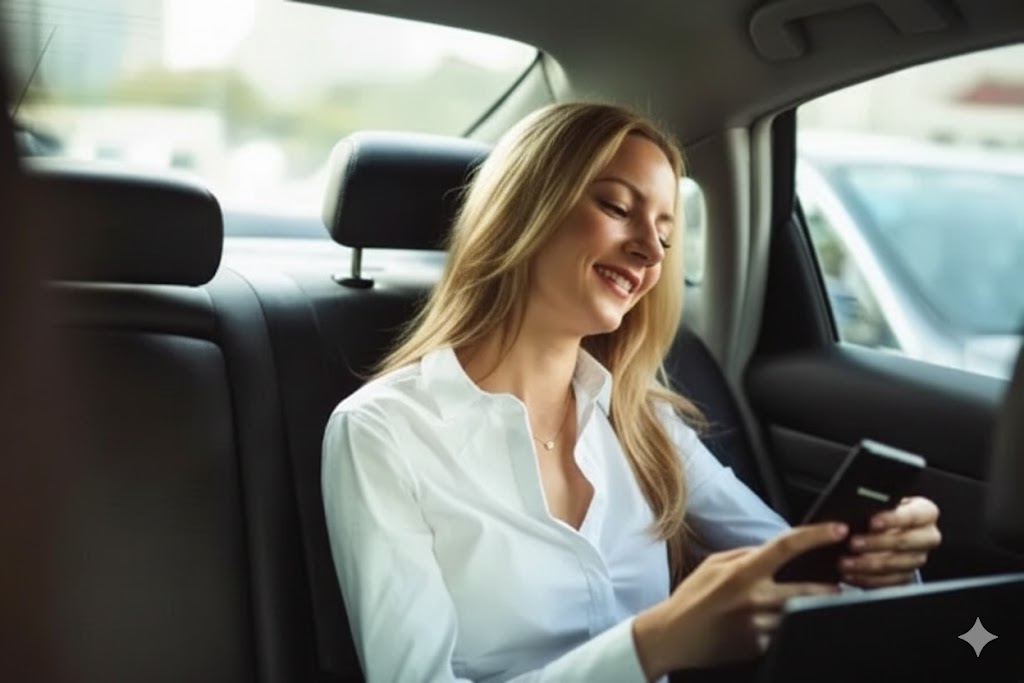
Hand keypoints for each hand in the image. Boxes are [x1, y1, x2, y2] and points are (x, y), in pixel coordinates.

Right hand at [633, 523, 846, 678]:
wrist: (674, 636)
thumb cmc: (692, 597)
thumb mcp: (713, 564)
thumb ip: (746, 555)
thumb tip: (775, 550)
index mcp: (742, 572)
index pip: (786, 547)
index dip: (816, 536)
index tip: (838, 530)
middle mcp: (755, 598)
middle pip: (809, 590)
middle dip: (832, 586)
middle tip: (843, 582)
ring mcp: (760, 626)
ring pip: (800, 614)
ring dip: (811, 609)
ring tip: (818, 602)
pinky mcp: (761, 648)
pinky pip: (785, 633)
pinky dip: (788, 626)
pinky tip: (780, 623)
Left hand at [840, 496, 941, 587]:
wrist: (885, 527)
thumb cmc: (881, 511)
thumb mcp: (880, 502)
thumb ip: (873, 504)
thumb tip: (854, 510)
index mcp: (925, 512)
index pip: (914, 515)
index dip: (892, 519)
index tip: (872, 522)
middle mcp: (926, 536)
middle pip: (906, 542)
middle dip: (876, 543)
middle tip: (853, 543)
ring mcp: (918, 558)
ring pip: (897, 564)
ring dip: (868, 564)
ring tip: (845, 562)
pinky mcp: (907, 575)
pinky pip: (890, 581)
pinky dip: (868, 579)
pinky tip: (850, 574)